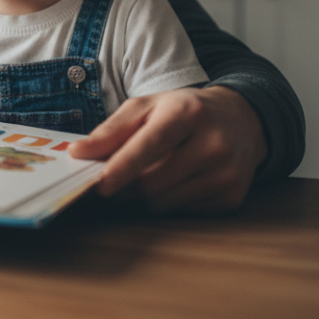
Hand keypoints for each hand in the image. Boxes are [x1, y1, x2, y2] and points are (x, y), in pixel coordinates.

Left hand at [68, 85, 267, 213]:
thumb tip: (77, 153)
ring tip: (154, 171)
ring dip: (147, 194)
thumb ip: (110, 130)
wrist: (240, 119)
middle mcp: (214, 143)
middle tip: (116, 177)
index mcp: (188, 113)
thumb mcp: (146, 107)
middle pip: (154, 182)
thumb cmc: (183, 111)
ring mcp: (228, 172)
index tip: (100, 184)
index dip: (123, 167)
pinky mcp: (233, 196)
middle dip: (127, 184)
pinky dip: (171, 199)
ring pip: (165, 201)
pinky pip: (184, 211)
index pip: (151, 145)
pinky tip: (180, 179)